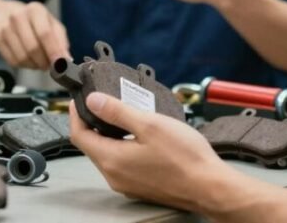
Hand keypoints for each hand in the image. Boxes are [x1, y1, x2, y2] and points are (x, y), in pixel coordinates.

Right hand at [0, 1, 69, 69]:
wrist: (8, 14)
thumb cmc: (36, 22)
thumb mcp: (53, 25)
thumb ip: (61, 41)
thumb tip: (66, 60)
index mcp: (35, 10)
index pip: (45, 33)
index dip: (54, 51)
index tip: (60, 64)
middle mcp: (18, 16)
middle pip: (33, 47)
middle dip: (44, 61)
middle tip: (50, 66)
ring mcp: (5, 28)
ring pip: (22, 57)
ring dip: (34, 65)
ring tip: (40, 62)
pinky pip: (13, 61)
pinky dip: (24, 66)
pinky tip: (29, 60)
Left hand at [69, 92, 236, 211]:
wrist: (210, 187)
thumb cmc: (185, 158)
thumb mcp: (149, 124)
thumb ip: (117, 112)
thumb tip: (92, 101)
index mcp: (112, 160)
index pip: (79, 135)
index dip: (76, 114)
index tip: (78, 99)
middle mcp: (114, 176)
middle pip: (92, 146)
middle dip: (93, 122)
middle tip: (102, 102)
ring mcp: (127, 184)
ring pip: (108, 154)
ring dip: (109, 134)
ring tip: (123, 114)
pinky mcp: (140, 186)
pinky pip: (122, 163)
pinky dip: (123, 146)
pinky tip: (139, 136)